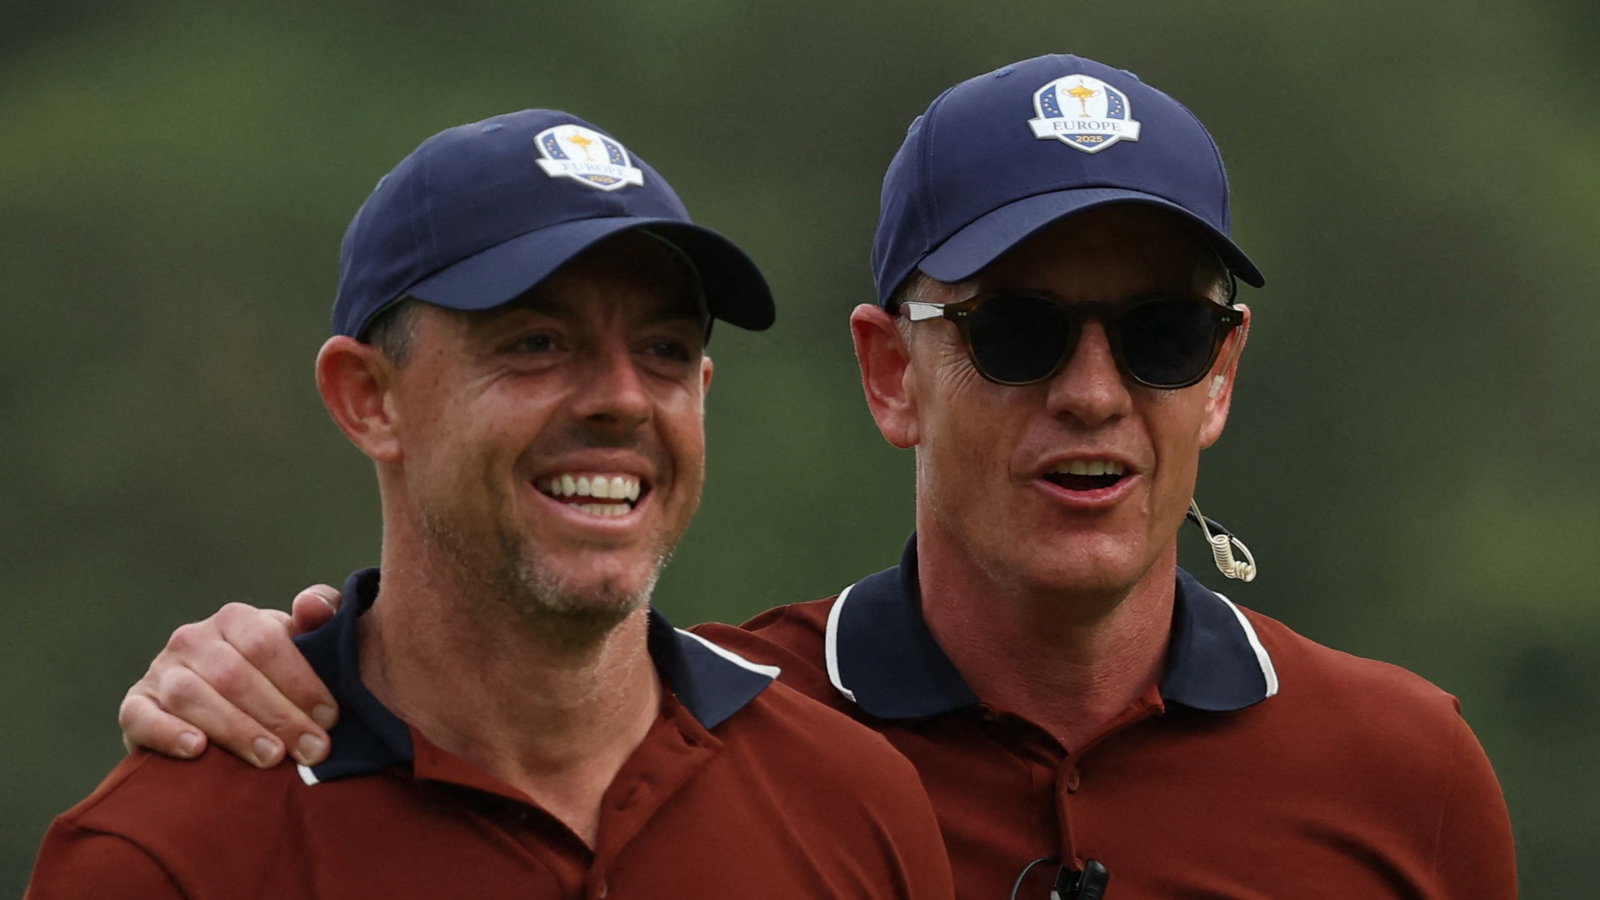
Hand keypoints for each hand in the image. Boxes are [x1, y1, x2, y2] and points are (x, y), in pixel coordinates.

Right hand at [118, 585, 343, 767]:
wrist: (220, 706)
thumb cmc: (273, 673)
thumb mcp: (302, 642)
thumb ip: (320, 616)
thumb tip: (310, 606)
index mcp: (235, 618)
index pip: (267, 643)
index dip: (301, 682)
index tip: (330, 717)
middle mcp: (192, 638)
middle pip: (234, 675)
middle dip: (279, 716)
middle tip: (312, 750)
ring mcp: (160, 671)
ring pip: (192, 696)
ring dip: (235, 729)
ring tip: (271, 757)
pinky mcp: (136, 706)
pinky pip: (142, 717)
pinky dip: (168, 733)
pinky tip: (198, 750)